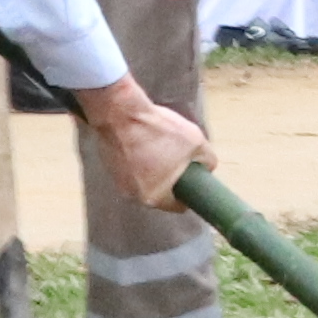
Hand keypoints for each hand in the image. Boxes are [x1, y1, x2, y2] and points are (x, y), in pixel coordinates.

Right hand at [67, 74, 207, 210]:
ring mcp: (119, 181)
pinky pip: (131, 167)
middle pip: (161, 191)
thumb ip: (206, 160)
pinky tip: (144, 140)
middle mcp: (134, 195)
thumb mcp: (196, 143)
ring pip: (145, 178)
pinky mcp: (109, 166)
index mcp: (155, 197)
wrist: (120, 112)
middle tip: (179, 157)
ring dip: (154, 167)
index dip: (190, 192)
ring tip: (160, 145)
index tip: (194, 179)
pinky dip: (138, 158)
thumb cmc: (157, 130)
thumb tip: (207, 166)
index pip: (179, 205)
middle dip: (172, 177)